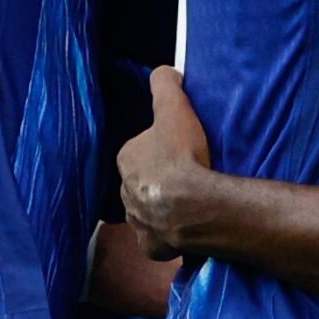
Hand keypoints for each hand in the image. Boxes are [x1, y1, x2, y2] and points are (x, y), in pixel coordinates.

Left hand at [113, 66, 230, 255]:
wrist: (195, 207)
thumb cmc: (183, 156)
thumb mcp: (175, 109)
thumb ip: (165, 85)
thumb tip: (164, 71)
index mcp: (126, 159)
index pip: (141, 150)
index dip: (162, 149)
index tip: (182, 150)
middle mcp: (124, 192)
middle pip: (144, 182)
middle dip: (160, 180)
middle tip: (189, 176)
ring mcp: (137, 222)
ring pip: (149, 211)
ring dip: (164, 207)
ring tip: (191, 202)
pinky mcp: (150, 247)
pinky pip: (159, 238)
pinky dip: (170, 234)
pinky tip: (188, 227)